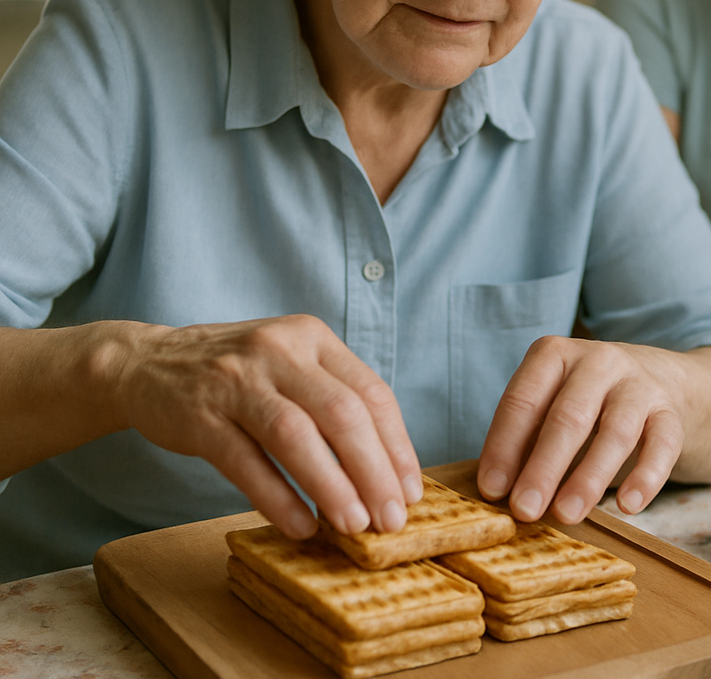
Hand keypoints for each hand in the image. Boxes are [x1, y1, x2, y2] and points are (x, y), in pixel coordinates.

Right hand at [106, 314, 421, 539]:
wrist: (147, 363)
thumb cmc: (236, 374)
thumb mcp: (290, 363)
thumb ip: (333, 398)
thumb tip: (385, 468)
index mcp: (312, 338)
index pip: (371, 392)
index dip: (397, 445)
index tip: (410, 490)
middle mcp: (279, 350)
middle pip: (342, 413)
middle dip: (374, 471)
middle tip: (391, 519)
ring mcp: (237, 381)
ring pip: (297, 435)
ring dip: (332, 486)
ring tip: (354, 526)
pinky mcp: (200, 416)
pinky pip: (246, 462)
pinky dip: (278, 498)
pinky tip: (301, 526)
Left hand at [475, 336, 684, 524]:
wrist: (662, 378)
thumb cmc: (587, 402)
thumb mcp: (550, 405)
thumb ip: (526, 441)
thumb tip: (499, 491)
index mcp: (554, 354)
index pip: (523, 400)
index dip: (504, 445)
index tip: (492, 489)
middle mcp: (597, 361)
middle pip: (568, 416)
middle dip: (543, 466)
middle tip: (524, 510)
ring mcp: (637, 383)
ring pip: (615, 431)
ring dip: (588, 477)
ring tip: (567, 515)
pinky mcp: (670, 410)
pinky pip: (662, 444)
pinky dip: (646, 476)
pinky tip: (628, 506)